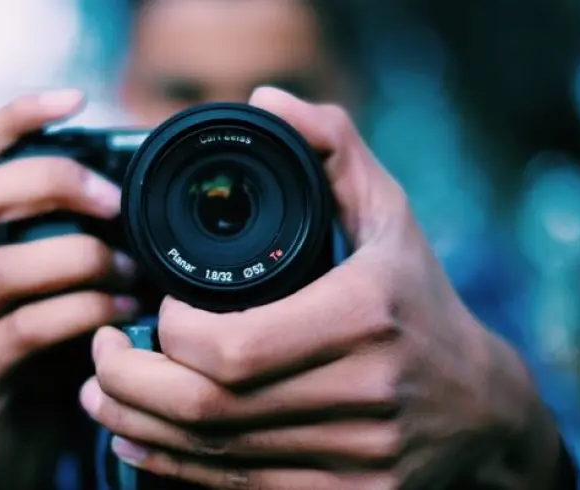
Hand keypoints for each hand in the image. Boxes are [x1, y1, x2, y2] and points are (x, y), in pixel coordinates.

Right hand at [0, 90, 139, 488]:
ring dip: (83, 260)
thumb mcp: (44, 292)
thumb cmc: (38, 362)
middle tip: (115, 201)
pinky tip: (122, 317)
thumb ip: (63, 245)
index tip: (74, 98)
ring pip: (6, 266)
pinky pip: (26, 329)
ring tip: (131, 269)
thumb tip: (135, 197)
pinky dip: (83, 313)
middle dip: (54, 182)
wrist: (4, 454)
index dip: (15, 118)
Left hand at [80, 87, 563, 489]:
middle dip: (129, 382)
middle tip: (99, 351)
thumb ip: (333, 150)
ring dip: (135, 425)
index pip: (231, 346)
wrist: (480, 411)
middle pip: (207, 408)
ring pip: (211, 455)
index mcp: (364, 318)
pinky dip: (171, 466)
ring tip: (99, 393)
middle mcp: (359, 395)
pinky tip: (135, 440)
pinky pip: (233, 489)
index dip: (167, 334)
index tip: (153, 309)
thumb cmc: (420, 304)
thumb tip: (267, 101)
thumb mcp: (390, 218)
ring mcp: (351, 457)